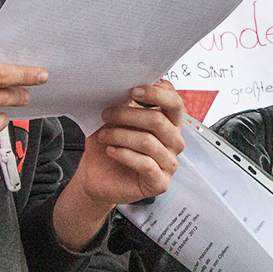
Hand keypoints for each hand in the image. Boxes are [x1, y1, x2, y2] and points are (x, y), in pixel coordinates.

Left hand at [71, 80, 186, 208]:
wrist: (97, 177)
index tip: (132, 90)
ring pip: (148, 142)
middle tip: (106, 114)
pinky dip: (124, 155)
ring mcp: (169, 163)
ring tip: (103, 135)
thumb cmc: (109, 146)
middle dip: (128, 115)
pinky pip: (145, 164)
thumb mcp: (114, 121)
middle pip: (158, 121)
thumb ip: (125, 104)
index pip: (175, 103)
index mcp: (168, 123)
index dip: (157, 94)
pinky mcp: (160, 183)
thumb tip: (122, 88)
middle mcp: (173, 142)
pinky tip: (110, 151)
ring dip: (120, 135)